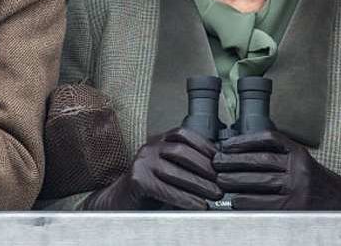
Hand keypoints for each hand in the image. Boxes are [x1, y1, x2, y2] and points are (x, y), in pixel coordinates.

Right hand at [82, 127, 221, 209]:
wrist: (119, 201)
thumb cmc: (148, 187)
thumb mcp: (168, 169)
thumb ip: (185, 164)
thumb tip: (217, 169)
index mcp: (158, 141)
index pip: (183, 135)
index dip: (204, 145)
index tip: (220, 158)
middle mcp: (149, 147)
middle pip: (181, 152)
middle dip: (205, 167)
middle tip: (220, 181)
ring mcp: (142, 162)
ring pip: (175, 171)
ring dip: (199, 185)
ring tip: (214, 195)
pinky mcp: (137, 180)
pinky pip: (165, 189)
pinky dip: (185, 198)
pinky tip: (197, 205)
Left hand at [214, 129, 340, 209]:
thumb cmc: (319, 185)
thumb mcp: (303, 163)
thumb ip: (280, 157)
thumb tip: (241, 154)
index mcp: (300, 153)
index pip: (268, 139)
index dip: (243, 140)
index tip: (227, 144)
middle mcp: (299, 169)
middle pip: (259, 160)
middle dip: (232, 160)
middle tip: (216, 162)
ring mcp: (296, 190)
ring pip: (258, 182)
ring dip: (234, 181)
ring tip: (220, 179)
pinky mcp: (293, 210)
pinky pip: (262, 203)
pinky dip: (246, 201)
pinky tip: (236, 200)